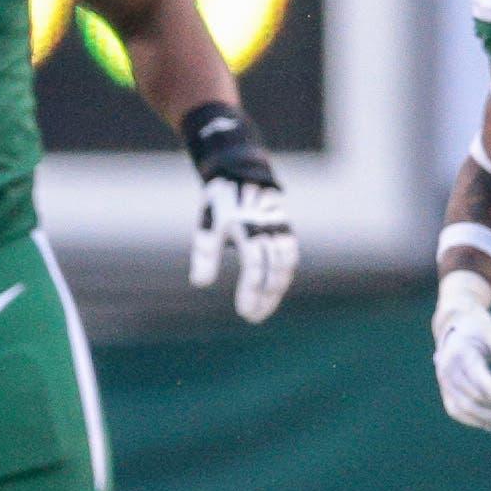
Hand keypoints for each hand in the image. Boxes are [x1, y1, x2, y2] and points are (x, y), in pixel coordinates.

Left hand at [190, 176, 296, 322]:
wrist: (240, 173)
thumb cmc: (219, 203)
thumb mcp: (207, 226)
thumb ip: (205, 254)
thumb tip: (200, 283)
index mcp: (247, 228)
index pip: (254, 267)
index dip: (251, 291)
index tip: (244, 312)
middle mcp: (267, 228)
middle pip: (273, 270)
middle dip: (265, 297)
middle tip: (253, 318)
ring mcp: (280, 228)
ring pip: (285, 265)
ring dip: (277, 290)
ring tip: (264, 309)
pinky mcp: (285, 228)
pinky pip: (290, 254)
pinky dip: (285, 274)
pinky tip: (275, 290)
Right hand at [432, 273, 490, 430]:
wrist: (453, 325)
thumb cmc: (479, 329)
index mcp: (460, 354)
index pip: (482, 382)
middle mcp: (447, 370)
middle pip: (474, 398)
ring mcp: (444, 382)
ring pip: (465, 408)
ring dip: (488, 418)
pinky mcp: (444, 390)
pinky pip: (456, 410)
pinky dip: (473, 420)